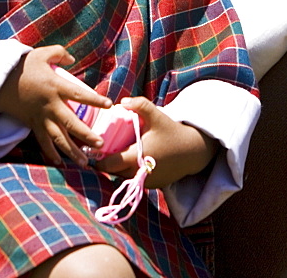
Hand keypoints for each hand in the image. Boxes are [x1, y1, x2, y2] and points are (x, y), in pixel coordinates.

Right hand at [0, 45, 111, 166]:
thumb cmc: (22, 66)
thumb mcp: (42, 53)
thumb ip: (59, 54)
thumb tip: (71, 59)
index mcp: (55, 86)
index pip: (80, 94)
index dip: (95, 100)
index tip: (109, 105)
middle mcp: (50, 105)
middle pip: (71, 123)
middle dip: (86, 135)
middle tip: (100, 145)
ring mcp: (41, 117)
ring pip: (58, 138)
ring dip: (72, 151)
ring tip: (85, 163)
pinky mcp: (32, 124)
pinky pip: (42, 142)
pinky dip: (50, 153)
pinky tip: (60, 162)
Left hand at [95, 96, 216, 188]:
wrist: (192, 151)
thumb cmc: (171, 132)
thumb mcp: (156, 115)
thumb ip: (140, 105)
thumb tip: (122, 101)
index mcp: (135, 158)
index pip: (108, 165)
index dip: (98, 159)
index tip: (94, 149)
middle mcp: (138, 174)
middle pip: (113, 171)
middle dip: (107, 162)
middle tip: (103, 148)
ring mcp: (145, 182)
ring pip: (123, 176)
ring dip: (119, 167)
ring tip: (117, 151)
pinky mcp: (152, 186)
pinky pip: (135, 179)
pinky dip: (131, 171)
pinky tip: (133, 158)